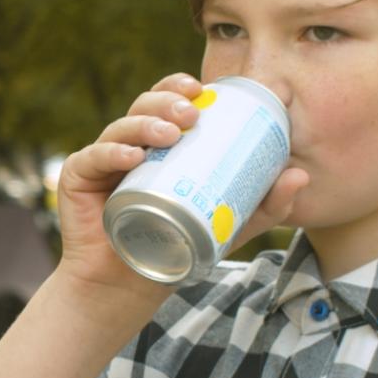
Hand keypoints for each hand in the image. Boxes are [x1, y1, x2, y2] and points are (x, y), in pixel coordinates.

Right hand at [55, 73, 308, 300]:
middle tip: (192, 113)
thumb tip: (299, 175)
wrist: (126, 288)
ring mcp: (102, 161)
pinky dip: (111, 152)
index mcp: (159, 146)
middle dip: (167, 101)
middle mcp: (128, 145)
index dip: (180, 88)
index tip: (203, 90)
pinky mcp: (78, 179)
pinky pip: (92, 158)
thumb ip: (262, 205)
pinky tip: (131, 155)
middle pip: (144, 107)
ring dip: (144, 123)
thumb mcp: (226, 225)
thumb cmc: (173, 249)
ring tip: (169, 133)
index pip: (167, 104)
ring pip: (120, 127)